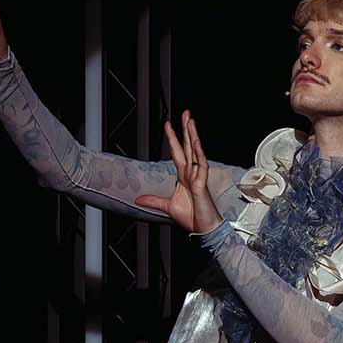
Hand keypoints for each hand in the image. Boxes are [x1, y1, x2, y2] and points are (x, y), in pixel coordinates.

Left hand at [135, 111, 223, 232]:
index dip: (172, 139)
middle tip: (185, 113)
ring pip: (195, 151)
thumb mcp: (167, 206)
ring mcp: (198, 177)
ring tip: (190, 120)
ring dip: (192, 135)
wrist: (203, 228)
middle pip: (187, 146)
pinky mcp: (202, 184)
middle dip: (185, 129)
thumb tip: (138, 198)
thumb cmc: (192, 217)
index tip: (168, 125)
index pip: (177, 153)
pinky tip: (195, 141)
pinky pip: (200, 165)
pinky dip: (198, 153)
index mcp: (184, 177)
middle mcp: (191, 173)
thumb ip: (153, 201)